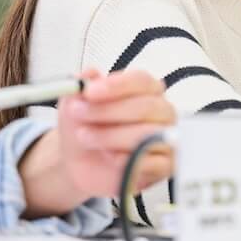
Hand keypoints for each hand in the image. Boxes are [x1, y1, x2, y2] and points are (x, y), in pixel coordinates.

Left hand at [21, 70, 177, 215]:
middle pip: (145, 106)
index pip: (141, 81)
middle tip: (80, 113)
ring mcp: (165, 138)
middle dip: (108, 111)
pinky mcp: (164, 166)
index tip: (90, 91)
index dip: (116, 85)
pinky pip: (152, 161)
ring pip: (147, 134)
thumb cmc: (87, 127)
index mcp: (146, 90)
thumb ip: (81, 86)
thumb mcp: (75, 103)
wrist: (81, 162)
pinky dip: (128, 159)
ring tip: (86, 137)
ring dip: (111, 136)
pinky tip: (110, 157)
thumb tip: (89, 74)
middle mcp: (160, 112)